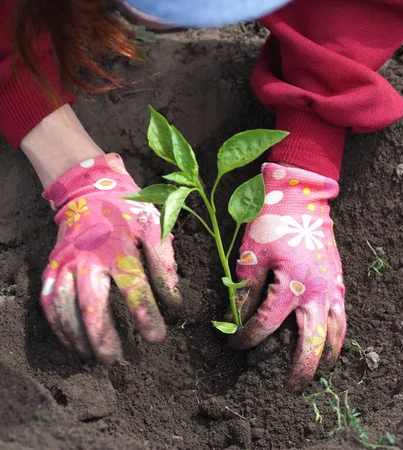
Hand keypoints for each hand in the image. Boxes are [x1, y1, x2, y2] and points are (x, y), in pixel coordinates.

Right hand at [40, 154, 180, 362]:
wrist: (90, 190)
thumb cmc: (129, 213)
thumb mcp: (155, 229)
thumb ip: (165, 265)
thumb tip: (174, 302)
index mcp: (120, 247)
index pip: (134, 288)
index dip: (146, 315)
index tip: (156, 338)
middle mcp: (89, 257)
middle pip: (92, 304)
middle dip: (103, 336)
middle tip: (116, 360)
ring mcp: (66, 263)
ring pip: (65, 307)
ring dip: (78, 337)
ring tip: (95, 358)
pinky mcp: (52, 266)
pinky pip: (48, 302)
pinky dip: (58, 327)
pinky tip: (73, 343)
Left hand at [229, 163, 345, 387]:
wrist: (302, 199)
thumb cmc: (273, 223)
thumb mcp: (251, 254)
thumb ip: (245, 290)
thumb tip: (235, 318)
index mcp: (290, 285)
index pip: (265, 325)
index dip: (246, 338)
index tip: (234, 343)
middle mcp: (315, 293)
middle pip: (313, 343)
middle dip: (302, 369)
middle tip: (291, 389)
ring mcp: (331, 289)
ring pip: (336, 333)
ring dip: (328, 356)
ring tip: (319, 372)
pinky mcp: (338, 282)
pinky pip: (342, 316)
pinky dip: (337, 334)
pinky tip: (329, 342)